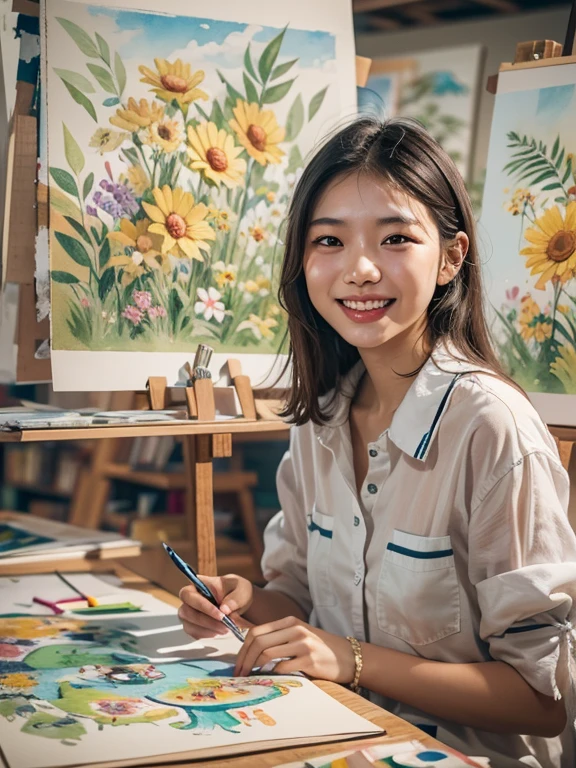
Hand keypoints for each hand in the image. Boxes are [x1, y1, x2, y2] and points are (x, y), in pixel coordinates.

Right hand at [178, 573, 253, 639]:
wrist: (243, 606)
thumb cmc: (239, 593)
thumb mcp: (243, 590)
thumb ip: (234, 598)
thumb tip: (223, 608)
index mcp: (199, 583)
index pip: (189, 594)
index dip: (202, 605)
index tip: (221, 615)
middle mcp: (190, 598)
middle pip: (186, 611)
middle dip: (206, 621)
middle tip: (225, 626)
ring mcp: (189, 613)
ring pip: (189, 625)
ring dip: (208, 630)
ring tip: (226, 629)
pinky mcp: (193, 626)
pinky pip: (194, 633)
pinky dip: (207, 635)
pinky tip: (219, 631)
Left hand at [233, 615, 354, 683]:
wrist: (348, 657)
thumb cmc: (320, 648)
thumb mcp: (299, 636)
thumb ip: (279, 638)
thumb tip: (250, 650)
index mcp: (289, 622)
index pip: (256, 632)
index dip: (242, 649)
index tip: (237, 663)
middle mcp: (294, 629)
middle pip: (258, 642)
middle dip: (244, 659)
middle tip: (238, 674)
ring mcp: (302, 643)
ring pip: (267, 653)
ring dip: (253, 667)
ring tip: (249, 678)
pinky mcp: (309, 659)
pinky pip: (282, 666)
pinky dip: (271, 674)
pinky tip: (268, 679)